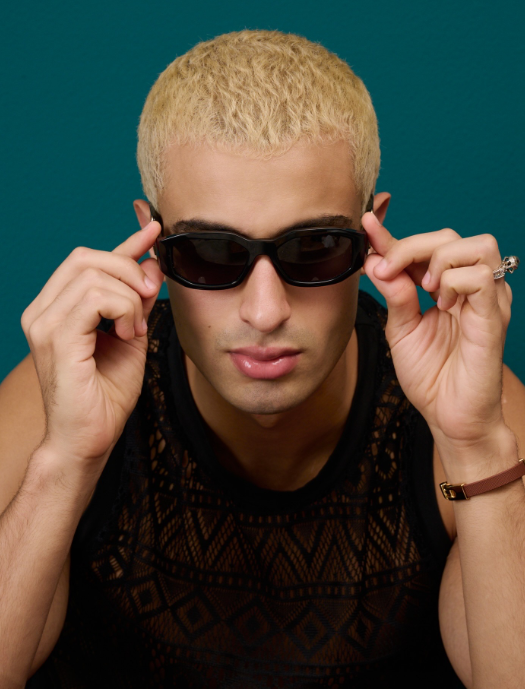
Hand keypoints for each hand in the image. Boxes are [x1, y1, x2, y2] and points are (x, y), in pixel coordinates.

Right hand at [21, 221, 163, 475]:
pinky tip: (128, 334)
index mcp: (56, 308)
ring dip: (128, 297)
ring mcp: (43, 323)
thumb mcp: (131, 336)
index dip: (124, 243)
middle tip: (149, 298)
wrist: (89, 439)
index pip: (87, 260)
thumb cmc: (106, 395)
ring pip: (93, 274)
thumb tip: (152, 265)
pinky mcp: (55, 338)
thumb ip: (137, 301)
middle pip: (86, 256)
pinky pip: (94, 297)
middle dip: (128, 269)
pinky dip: (122, 309)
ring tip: (134, 328)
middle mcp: (42, 310)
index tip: (153, 229)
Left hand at [362, 211, 512, 461]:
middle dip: (410, 245)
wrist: (449, 416)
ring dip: (440, 260)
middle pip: (450, 236)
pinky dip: (454, 282)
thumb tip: (376, 260)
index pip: (421, 248)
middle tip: (388, 271)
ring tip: (426, 290)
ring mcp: (485, 299)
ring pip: (476, 245)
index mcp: (444, 288)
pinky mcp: (493, 316)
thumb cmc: (431, 376)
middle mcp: (469, 287)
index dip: (392, 235)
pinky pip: (480, 276)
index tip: (366, 223)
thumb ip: (394, 294)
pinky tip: (442, 305)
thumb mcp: (400, 330)